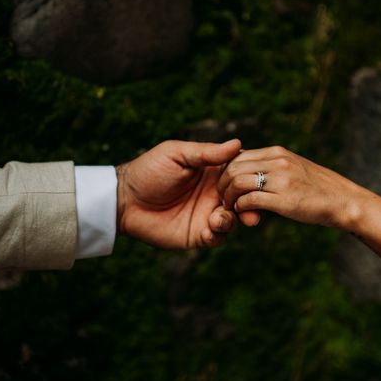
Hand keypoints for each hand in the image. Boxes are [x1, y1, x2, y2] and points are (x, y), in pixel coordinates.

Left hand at [116, 139, 253, 247]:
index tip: (257, 178)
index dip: (251, 176)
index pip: (241, 173)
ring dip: (235, 219)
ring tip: (221, 217)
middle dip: (251, 204)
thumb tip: (237, 143)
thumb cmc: (149, 171)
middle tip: (252, 208)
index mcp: (213, 172)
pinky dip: (219, 233)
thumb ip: (206, 152)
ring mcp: (208, 215)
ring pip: (234, 219)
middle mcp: (215, 194)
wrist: (124, 200)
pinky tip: (211, 226)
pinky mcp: (199, 234)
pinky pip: (218, 237)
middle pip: (244, 199)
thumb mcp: (177, 154)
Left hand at [218, 146, 361, 227]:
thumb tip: (247, 169)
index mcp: (277, 152)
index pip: (237, 155)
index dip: (225, 171)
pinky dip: (240, 207)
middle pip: (233, 167)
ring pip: (238, 182)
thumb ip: (271, 166)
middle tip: (223, 198)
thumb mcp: (293, 167)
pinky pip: (250, 200)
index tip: (225, 185)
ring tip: (230, 207)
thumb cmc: (316, 188)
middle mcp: (278, 161)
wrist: (342, 201)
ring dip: (229, 197)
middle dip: (222, 184)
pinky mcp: (285, 199)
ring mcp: (282, 179)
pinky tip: (243, 212)